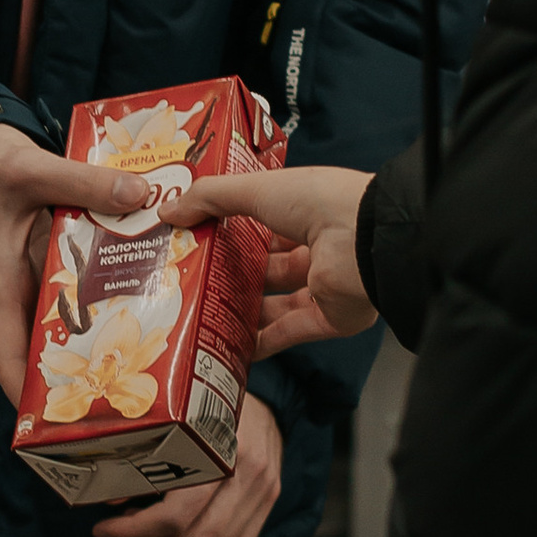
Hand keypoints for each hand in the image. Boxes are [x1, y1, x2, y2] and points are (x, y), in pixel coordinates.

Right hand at [0, 122, 131, 403]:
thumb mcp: (28, 169)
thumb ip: (81, 182)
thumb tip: (139, 197)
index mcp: (1, 283)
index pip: (7, 354)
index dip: (25, 392)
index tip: (47, 424)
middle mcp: (19, 287)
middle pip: (47, 343)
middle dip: (81, 368)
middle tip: (128, 388)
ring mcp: (36, 273)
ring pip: (70, 312)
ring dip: (103, 325)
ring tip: (154, 343)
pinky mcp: (50, 253)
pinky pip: (81, 278)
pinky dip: (109, 282)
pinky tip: (150, 278)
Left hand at [93, 388, 285, 536]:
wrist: (266, 400)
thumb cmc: (215, 403)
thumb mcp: (175, 417)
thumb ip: (146, 455)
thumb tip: (111, 497)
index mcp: (221, 447)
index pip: (177, 513)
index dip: (134, 531)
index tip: (104, 529)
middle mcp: (249, 474)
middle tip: (122, 533)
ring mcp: (263, 491)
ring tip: (146, 532)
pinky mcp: (268, 504)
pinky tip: (179, 536)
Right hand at [166, 164, 374, 356]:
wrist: (368, 241)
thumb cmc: (320, 202)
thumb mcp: (257, 190)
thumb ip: (211, 198)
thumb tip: (168, 210)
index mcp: (304, 211)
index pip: (259, 225)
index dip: (226, 233)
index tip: (190, 242)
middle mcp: (315, 249)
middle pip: (264, 268)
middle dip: (227, 276)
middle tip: (186, 285)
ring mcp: (322, 285)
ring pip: (273, 304)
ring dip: (240, 312)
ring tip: (198, 318)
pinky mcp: (327, 318)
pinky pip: (287, 334)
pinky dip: (258, 342)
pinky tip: (227, 347)